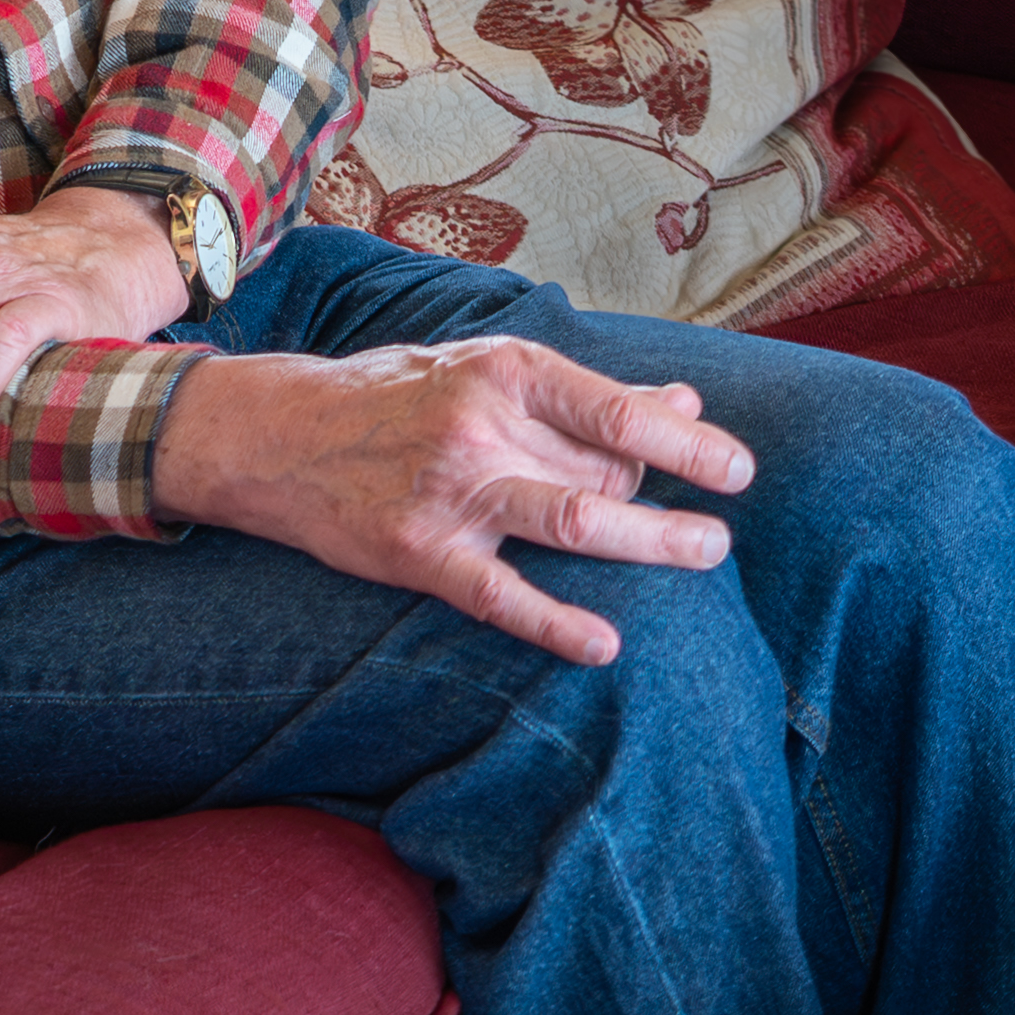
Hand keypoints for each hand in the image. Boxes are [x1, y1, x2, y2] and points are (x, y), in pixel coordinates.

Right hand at [148, 339, 754, 666]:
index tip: (738, 470)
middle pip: (605, 474)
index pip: (618, 412)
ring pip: (574, 523)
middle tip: (719, 539)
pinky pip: (501, 596)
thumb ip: (584, 395)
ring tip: (701, 555)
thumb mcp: (484, 371)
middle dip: (669, 507)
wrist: (276, 433)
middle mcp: (482, 426)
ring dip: (650, 544)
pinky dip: (556, 624)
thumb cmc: (395, 396)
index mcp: (505, 371)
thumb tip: (683, 406)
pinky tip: (603, 644)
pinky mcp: (419, 552)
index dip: (688, 445)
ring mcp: (451, 492)